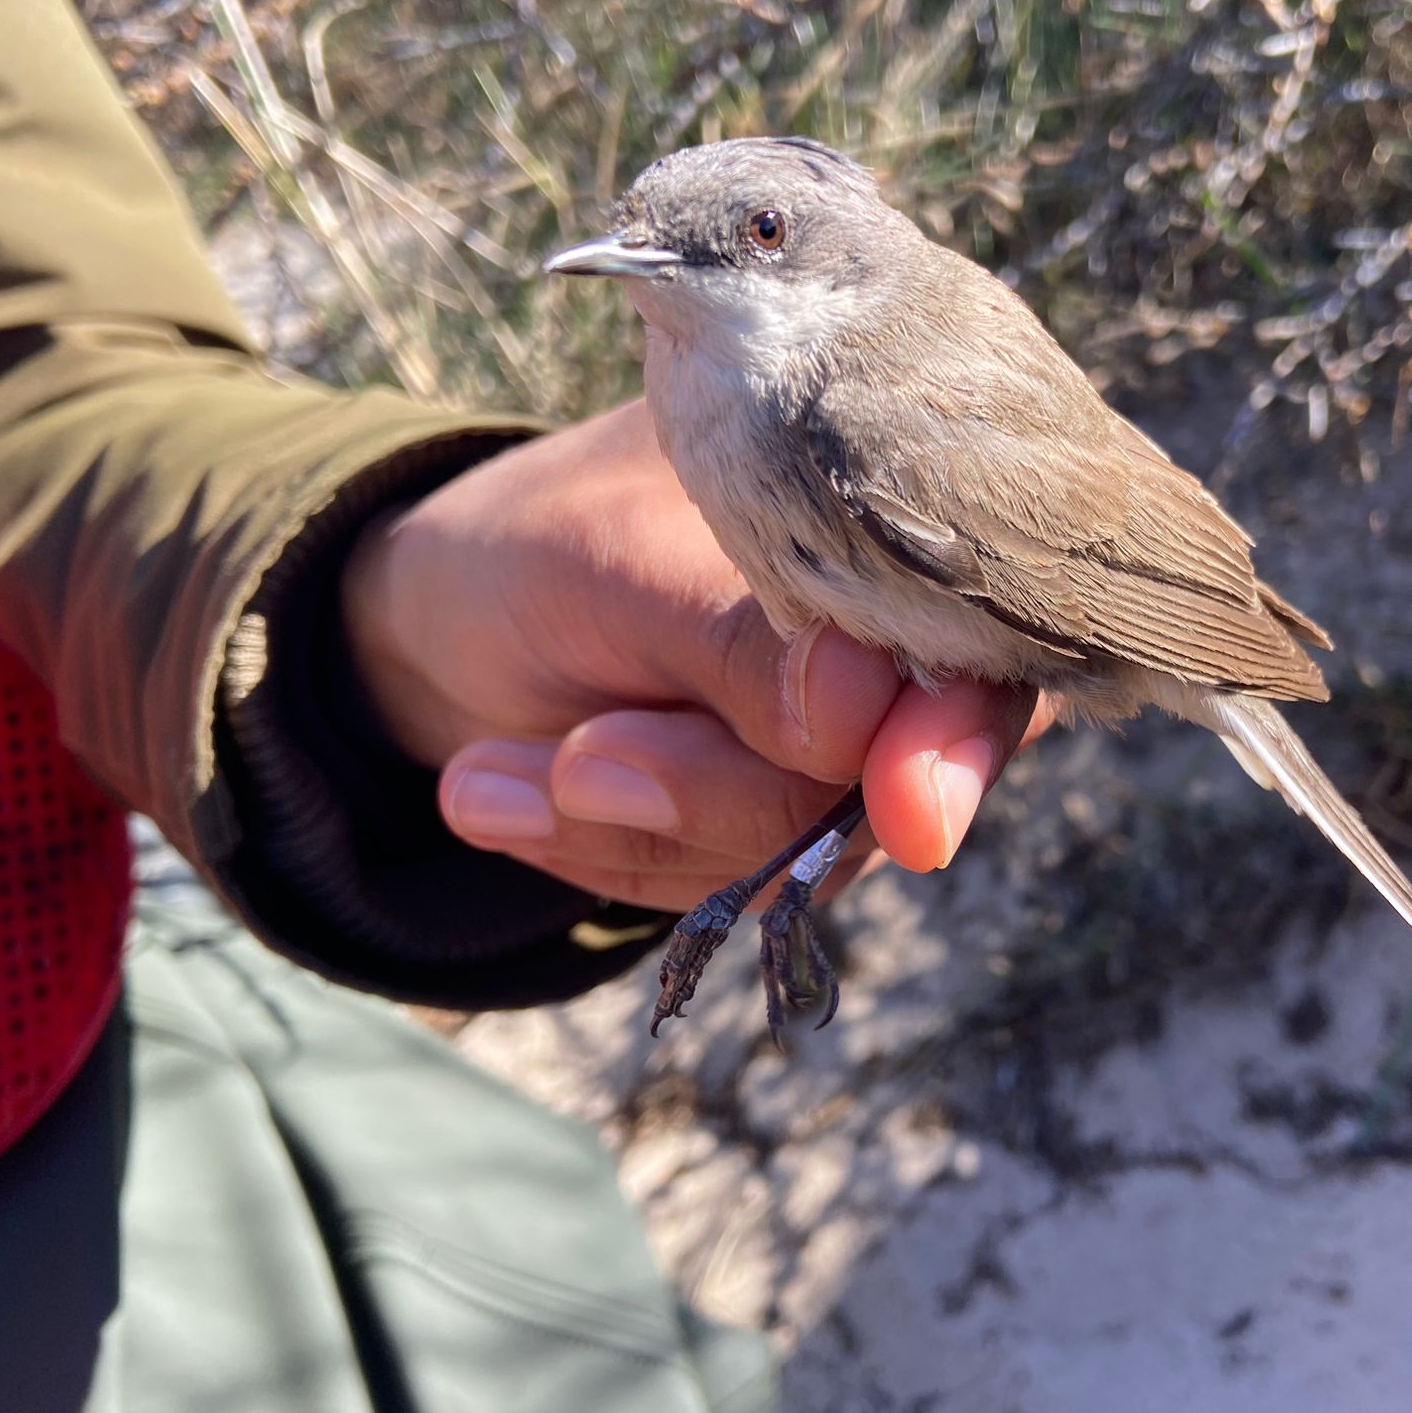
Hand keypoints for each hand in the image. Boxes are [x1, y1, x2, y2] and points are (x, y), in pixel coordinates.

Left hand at [339, 398, 1045, 908]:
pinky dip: (612, 856)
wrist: (428, 622)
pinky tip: (516, 793)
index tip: (909, 813)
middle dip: (717, 790)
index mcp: (891, 524)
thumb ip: (743, 639)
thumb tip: (868, 710)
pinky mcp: (777, 823)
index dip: (959, 734)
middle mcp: (897, 645)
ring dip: (637, 827)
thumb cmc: (530, 542)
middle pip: (890, 780)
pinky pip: (732, 888)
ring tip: (503, 769)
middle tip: (574, 760)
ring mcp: (842, 747)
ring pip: (802, 852)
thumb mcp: (616, 565)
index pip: (983, 645)